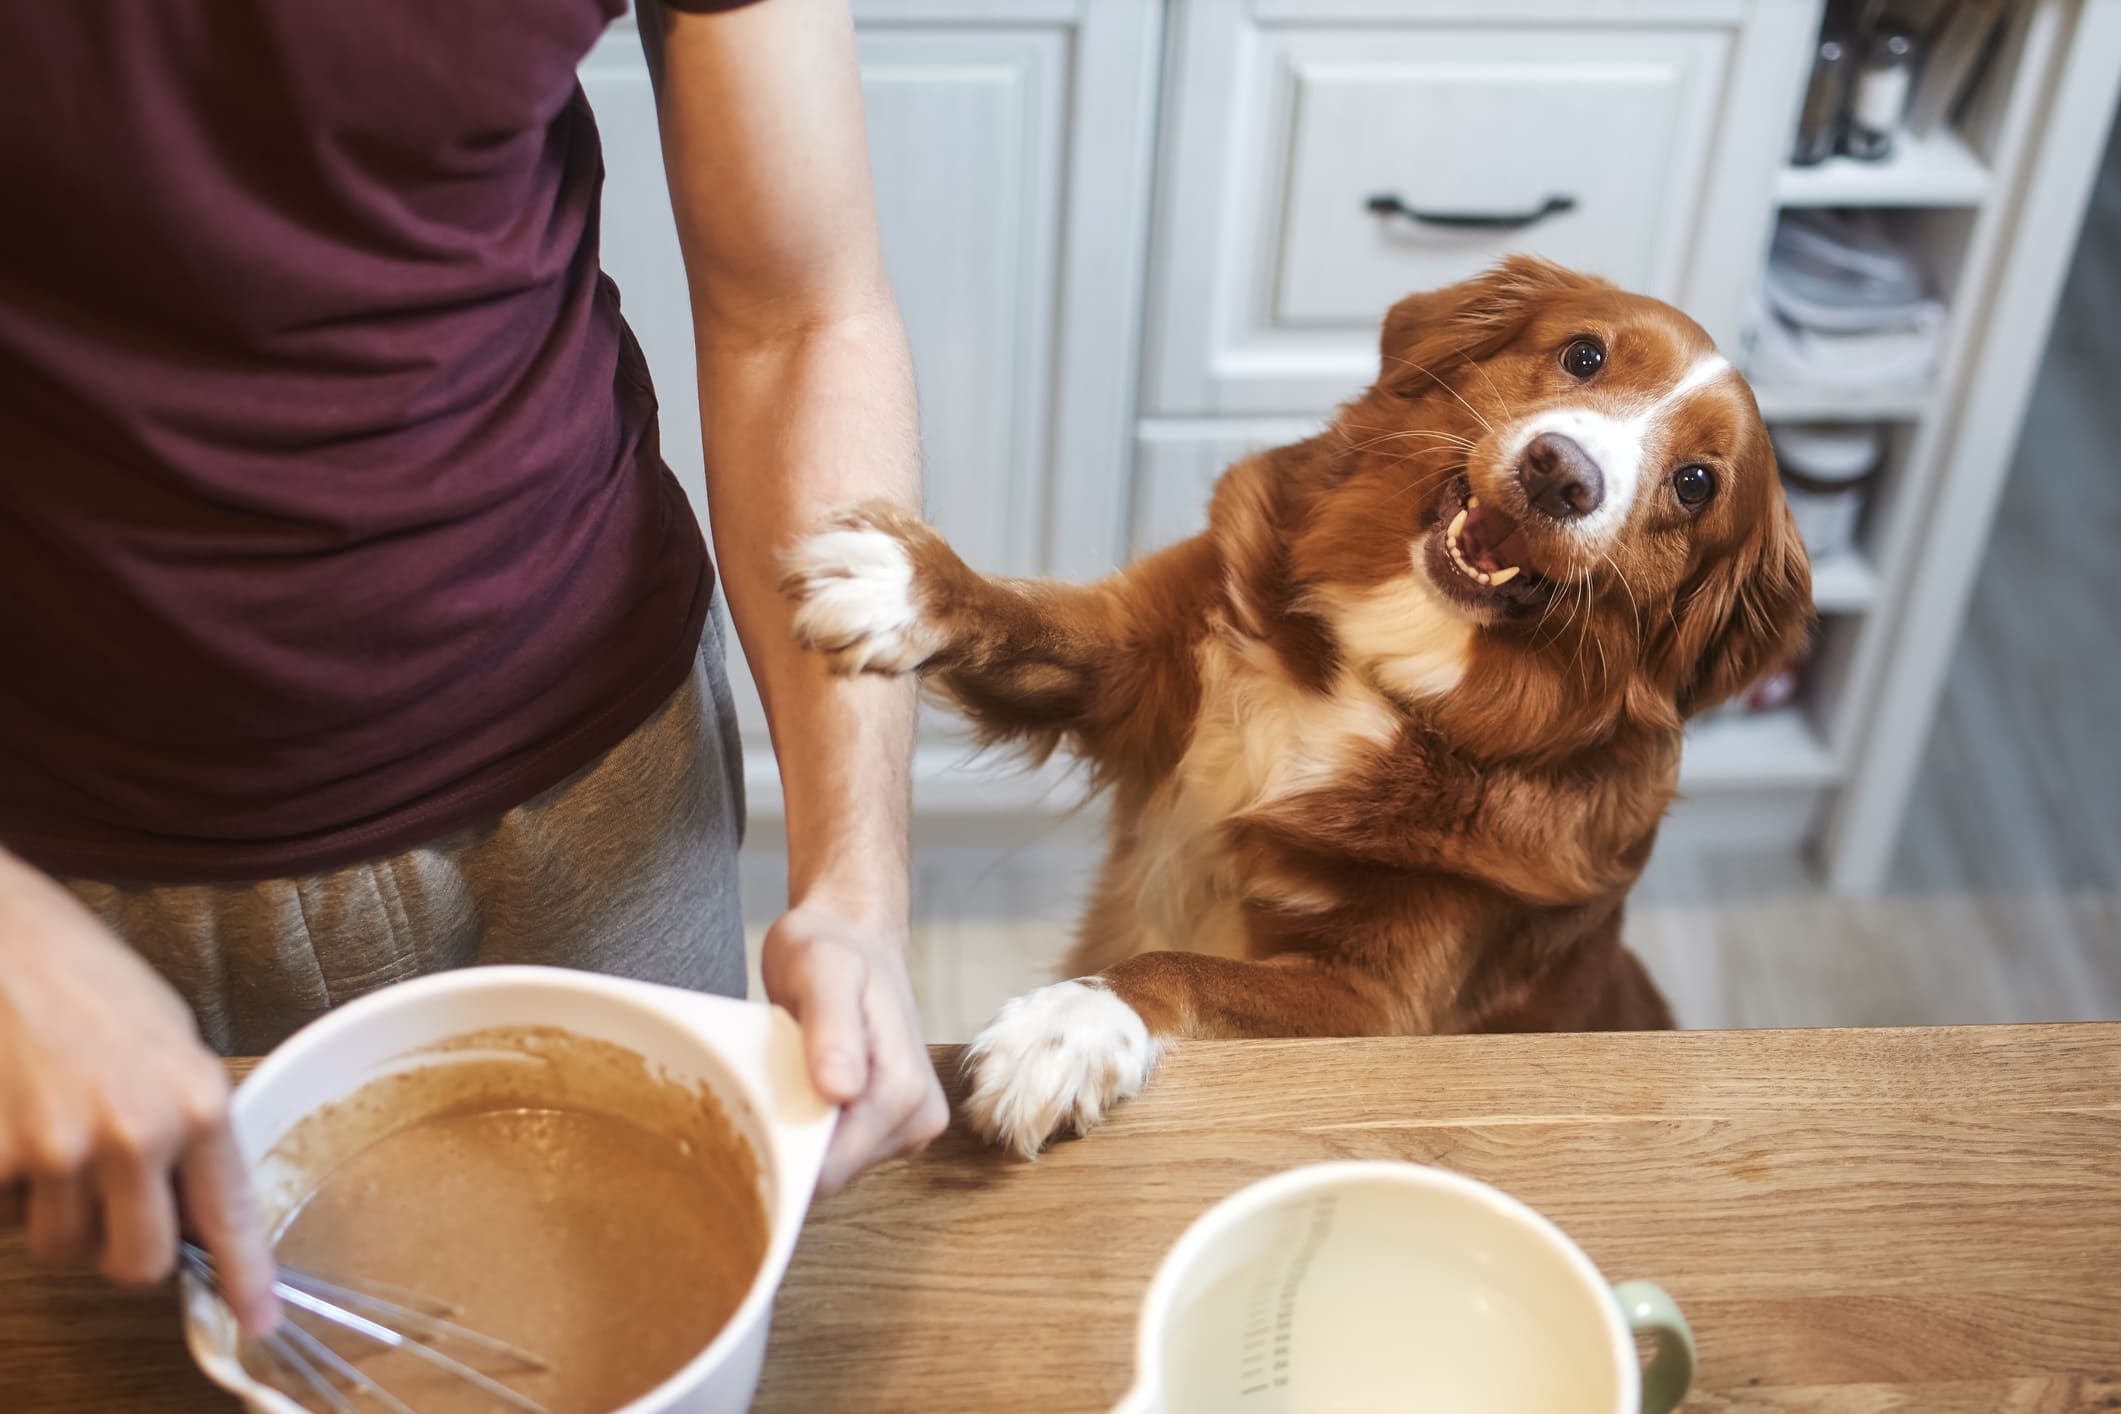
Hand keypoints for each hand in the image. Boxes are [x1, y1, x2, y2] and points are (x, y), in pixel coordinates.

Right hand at [0, 853, 278, 1333]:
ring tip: (55, 1133)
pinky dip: (10, 1190)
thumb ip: (191, 1128)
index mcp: (197, 1101)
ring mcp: (56, 1152)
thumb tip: (196, 1208)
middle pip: (138, 1265)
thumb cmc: (92, 984)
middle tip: (113, 1202)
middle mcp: (134, 1134)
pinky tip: (15, 1125)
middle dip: (125, 1250)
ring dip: (59, 1214)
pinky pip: (7, 1218)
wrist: (5, 941)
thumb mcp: (174, 1045)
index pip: (229, 1217)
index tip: (258, 1322)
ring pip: (62, 1248)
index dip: (244, 1280)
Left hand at [760, 899, 946, 1194]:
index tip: (738, 1128)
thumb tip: (842, 1090)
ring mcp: (906, 1126)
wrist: (852, 938)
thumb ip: (833, 1028)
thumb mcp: (822, 971)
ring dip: (792, 1139)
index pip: (833, 1166)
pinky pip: (835, 1154)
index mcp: (903, 1087)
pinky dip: (804, 1133)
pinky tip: (790, 1095)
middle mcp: (916, 1116)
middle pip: (830, 1174)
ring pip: (830, 1169)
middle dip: (784, 1148)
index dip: (781, 1157)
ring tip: (773, 1087)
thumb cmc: (832, 950)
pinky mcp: (887, 1129)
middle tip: (748, 1095)